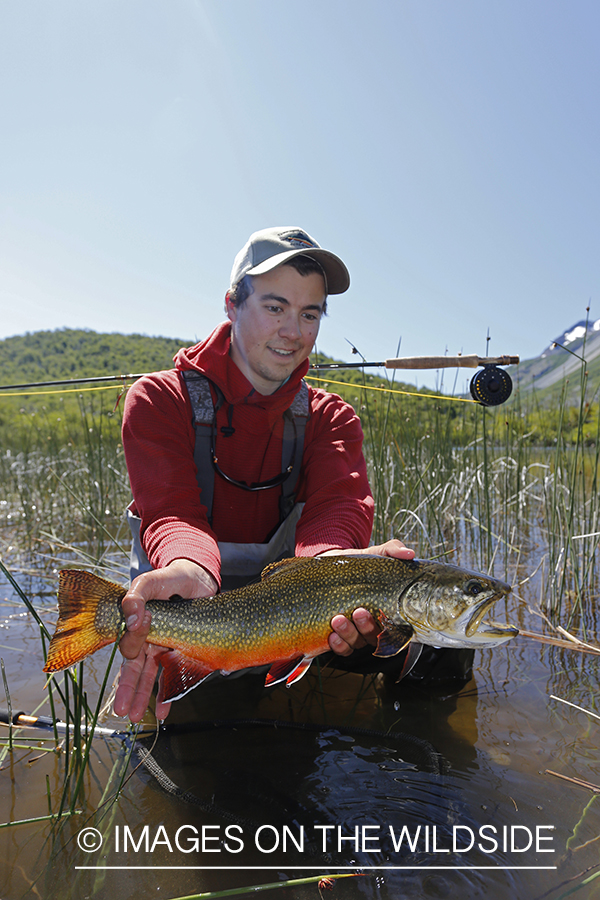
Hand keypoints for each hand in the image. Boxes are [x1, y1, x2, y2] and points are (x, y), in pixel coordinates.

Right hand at [114, 559, 217, 722]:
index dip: (132, 639)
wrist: (199, 578)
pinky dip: (169, 693)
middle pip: (134, 668)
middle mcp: (149, 639)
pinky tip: (163, 710)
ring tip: (135, 716)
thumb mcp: (151, 580)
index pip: (128, 642)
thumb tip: (132, 618)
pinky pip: (175, 675)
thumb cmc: (172, 578)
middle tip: (122, 710)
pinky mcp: (184, 651)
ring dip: (142, 696)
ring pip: (150, 676)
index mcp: (136, 625)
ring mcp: (165, 647)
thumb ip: (137, 594)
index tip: (142, 622)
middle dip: (127, 690)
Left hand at [321, 539, 414, 656]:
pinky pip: (342, 649)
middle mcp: (373, 625)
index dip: (394, 630)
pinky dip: (338, 645)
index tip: (383, 616)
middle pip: (375, 637)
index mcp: (387, 611)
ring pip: (357, 643)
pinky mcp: (338, 636)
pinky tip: (332, 636)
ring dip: (348, 634)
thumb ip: (392, 550)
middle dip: (366, 627)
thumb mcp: (375, 553)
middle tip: (358, 611)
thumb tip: (409, 553)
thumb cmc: (358, 564)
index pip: (398, 629)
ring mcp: (356, 632)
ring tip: (337, 619)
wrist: (331, 563)